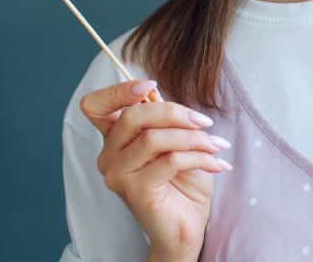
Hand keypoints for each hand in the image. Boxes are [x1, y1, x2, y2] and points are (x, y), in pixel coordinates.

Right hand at [80, 80, 231, 258]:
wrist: (187, 226)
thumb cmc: (182, 182)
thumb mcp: (176, 141)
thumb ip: (163, 118)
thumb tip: (158, 91)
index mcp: (114, 139)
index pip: (95, 106)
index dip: (118, 91)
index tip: (152, 86)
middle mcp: (108, 156)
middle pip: (132, 116)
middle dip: (174, 112)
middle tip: (204, 122)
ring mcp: (118, 175)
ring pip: (153, 138)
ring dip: (193, 138)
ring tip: (216, 145)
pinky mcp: (135, 191)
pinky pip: (170, 161)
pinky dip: (200, 157)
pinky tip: (217, 164)